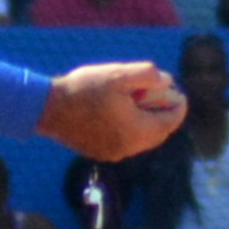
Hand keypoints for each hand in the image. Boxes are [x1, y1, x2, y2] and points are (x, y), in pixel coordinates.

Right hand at [38, 61, 185, 160]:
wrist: (47, 108)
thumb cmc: (84, 89)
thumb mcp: (119, 75)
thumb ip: (148, 75)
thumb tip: (167, 81)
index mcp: (137, 131)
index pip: (169, 123)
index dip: (178, 108)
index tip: (180, 94)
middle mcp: (129, 148)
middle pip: (157, 133)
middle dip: (163, 115)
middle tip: (163, 96)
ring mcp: (114, 153)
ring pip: (141, 139)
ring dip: (146, 121)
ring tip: (140, 100)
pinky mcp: (100, 153)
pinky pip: (126, 142)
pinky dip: (131, 128)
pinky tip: (122, 111)